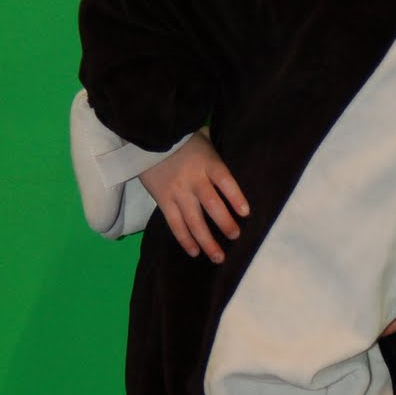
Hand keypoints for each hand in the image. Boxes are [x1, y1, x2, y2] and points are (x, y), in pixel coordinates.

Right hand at [140, 131, 248, 262]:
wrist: (150, 137)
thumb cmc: (184, 139)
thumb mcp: (205, 139)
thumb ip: (218, 155)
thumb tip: (239, 162)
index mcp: (208, 163)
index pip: (225, 181)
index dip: (236, 197)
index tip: (245, 213)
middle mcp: (194, 179)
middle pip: (212, 205)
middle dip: (225, 224)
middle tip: (235, 237)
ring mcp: (177, 192)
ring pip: (194, 221)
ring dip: (207, 241)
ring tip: (218, 257)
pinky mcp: (163, 200)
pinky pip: (175, 224)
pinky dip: (185, 239)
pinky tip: (195, 252)